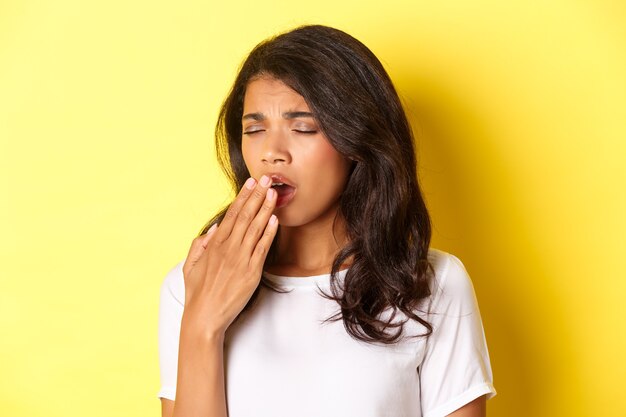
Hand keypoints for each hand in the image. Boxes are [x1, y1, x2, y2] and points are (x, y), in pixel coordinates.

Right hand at [181, 175, 278, 337]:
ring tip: (274, 194)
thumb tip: (213, 228)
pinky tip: (275, 220)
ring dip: (266, 209)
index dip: (243, 197)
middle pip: (245, 216)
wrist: (204, 316)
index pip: (231, 214)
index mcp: (214, 245)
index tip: (251, 183)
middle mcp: (228, 249)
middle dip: (258, 196)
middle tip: (268, 180)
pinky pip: (262, 248)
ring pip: (255, 228)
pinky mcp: (251, 272)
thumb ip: (199, 244)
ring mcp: (241, 259)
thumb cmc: (197, 292)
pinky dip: (269, 233)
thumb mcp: (190, 265)